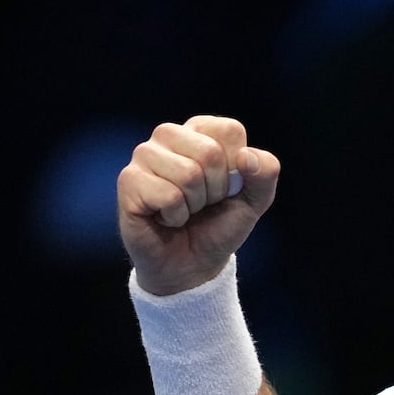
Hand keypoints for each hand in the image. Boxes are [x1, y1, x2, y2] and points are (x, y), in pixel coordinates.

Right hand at [117, 115, 279, 294]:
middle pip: (209, 152)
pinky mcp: (128, 181)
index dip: (237, 167)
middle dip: (216, 189)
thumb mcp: (256, 199)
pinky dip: (176, 217)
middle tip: (203, 202)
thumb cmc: (219, 224)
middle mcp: (168, 135)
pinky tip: (166, 218)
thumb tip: (245, 156)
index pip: (230, 131)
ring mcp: (144, 156)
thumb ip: (266, 172)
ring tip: (185, 209)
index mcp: (200, 130)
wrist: (192, 264)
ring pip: (188, 174)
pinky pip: (168, 196)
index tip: (226, 186)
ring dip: (195, 204)